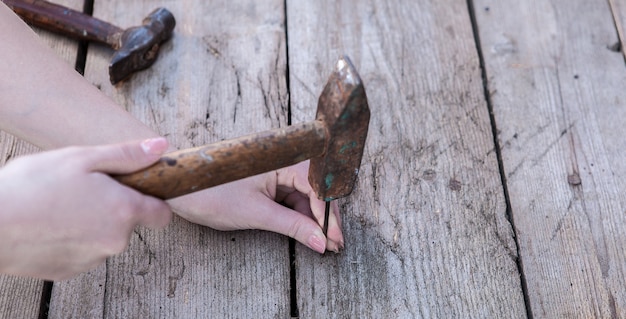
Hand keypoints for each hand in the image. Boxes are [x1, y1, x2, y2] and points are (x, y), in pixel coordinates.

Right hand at [0, 138, 171, 280]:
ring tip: (59, 204)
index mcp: (124, 212)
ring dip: (91, 222)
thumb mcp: (82, 158)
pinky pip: (80, 251)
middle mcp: (115, 241)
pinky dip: (71, 238)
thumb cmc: (32, 186)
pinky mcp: (68, 271)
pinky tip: (48, 224)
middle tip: (83, 188)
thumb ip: (127, 155)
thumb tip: (162, 147)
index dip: (153, 199)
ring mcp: (91, 260)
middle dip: (113, 206)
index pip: (162, 214)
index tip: (137, 189)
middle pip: (129, 223)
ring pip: (103, 237)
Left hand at [169, 161, 343, 252]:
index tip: (334, 238)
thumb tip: (320, 240)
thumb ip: (292, 226)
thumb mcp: (256, 214)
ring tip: (322, 242)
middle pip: (315, 188)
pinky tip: (305, 230)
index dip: (328, 214)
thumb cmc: (211, 193)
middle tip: (333, 244)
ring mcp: (274, 168)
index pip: (316, 185)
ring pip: (304, 193)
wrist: (177, 187)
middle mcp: (281, 159)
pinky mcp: (266, 178)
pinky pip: (290, 195)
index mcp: (281, 158)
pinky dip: (298, 214)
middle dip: (324, 217)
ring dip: (313, 217)